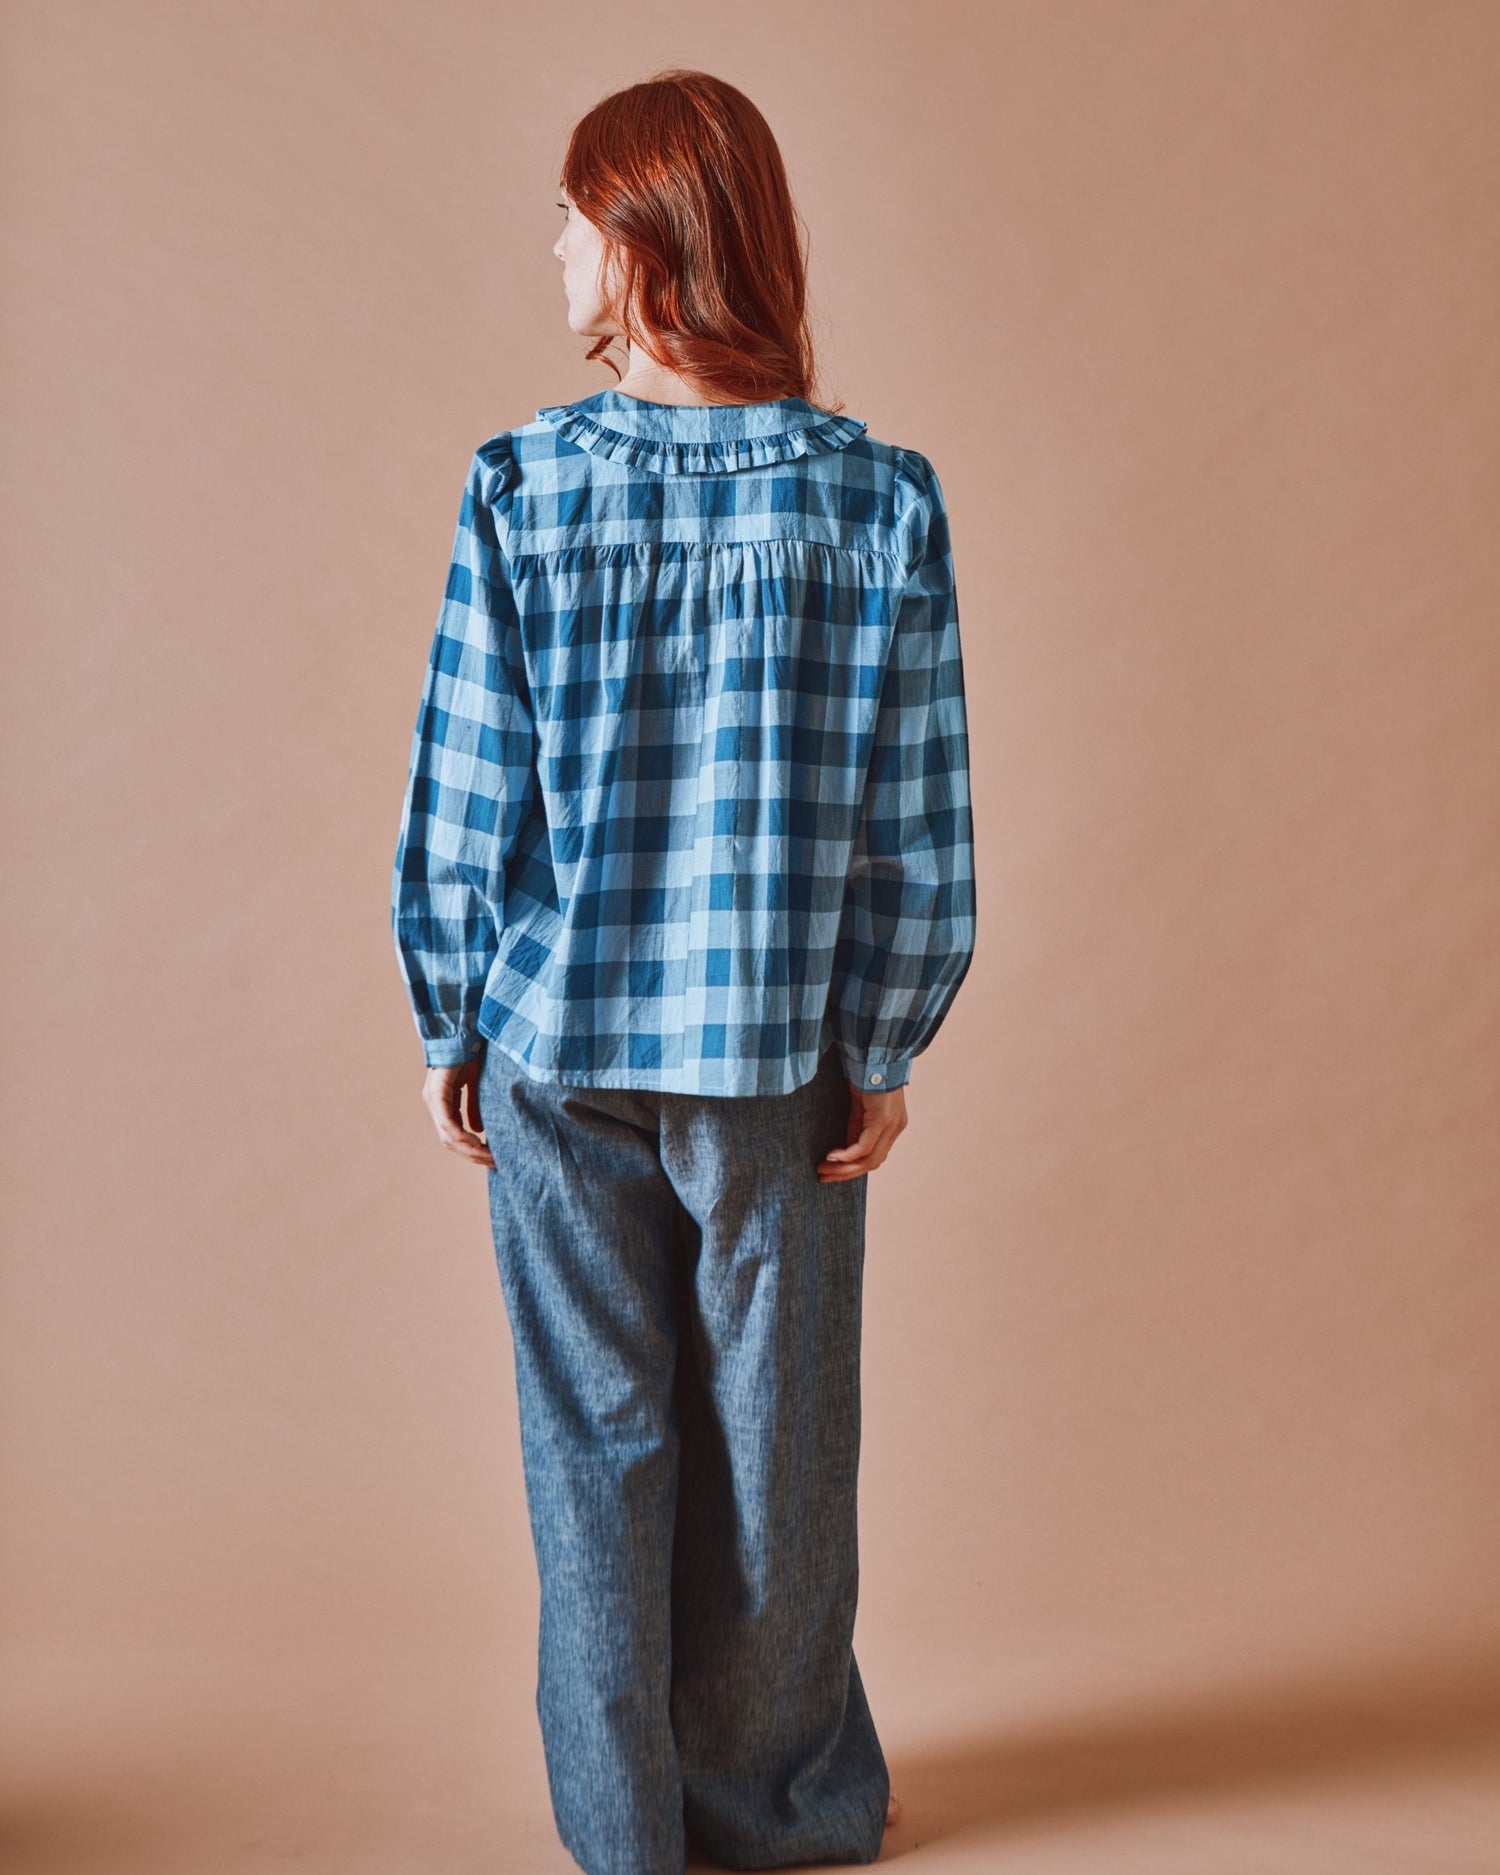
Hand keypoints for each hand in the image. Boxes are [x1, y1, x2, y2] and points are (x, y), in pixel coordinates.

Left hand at [423, 1053, 494, 1167]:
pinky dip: (464, 1137)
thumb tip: (479, 1129)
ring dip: (470, 1150)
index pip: (453, 1134)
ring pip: (448, 1136)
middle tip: (493, 1162)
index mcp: (442, 1100)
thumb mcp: (476, 1083)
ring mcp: (434, 1098)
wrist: (464, 1027)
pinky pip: (449, 1123)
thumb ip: (474, 1106)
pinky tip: (479, 1143)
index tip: (491, 1157)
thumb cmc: (471, 1051)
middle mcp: (434, 1102)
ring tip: (490, 1157)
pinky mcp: (438, 1093)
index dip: (471, 1149)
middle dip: (472, 1155)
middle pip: (449, 1141)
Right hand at [818, 1082, 907, 1180]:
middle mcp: (895, 1128)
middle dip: (845, 1173)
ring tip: (823, 1168)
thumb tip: (845, 1149)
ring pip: (869, 1160)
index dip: (852, 1168)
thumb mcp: (859, 1106)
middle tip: (823, 1175)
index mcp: (892, 1126)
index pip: (874, 1157)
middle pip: (872, 1163)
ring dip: (843, 1168)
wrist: (875, 1053)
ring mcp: (891, 1125)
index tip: (830, 1171)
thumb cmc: (866, 1074)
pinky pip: (864, 1147)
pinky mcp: (882, 1120)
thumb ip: (856, 1126)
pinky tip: (831, 1156)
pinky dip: (847, 1155)